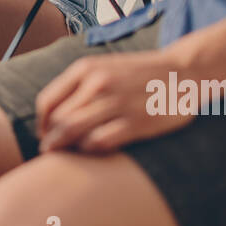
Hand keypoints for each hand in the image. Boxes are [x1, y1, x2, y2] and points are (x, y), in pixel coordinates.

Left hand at [35, 51, 193, 153]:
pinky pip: (99, 141)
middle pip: (58, 120)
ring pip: (74, 131)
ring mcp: (117, 102)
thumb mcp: (105, 67)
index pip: (48, 102)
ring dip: (65, 149)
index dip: (42, 124)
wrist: (183, 72)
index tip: (45, 136)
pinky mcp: (136, 121)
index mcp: (86, 69)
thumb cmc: (140, 74)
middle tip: (51, 153)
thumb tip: (52, 116)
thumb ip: (80, 86)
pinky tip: (93, 152)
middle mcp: (98, 83)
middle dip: (51, 140)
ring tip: (64, 158)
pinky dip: (90, 150)